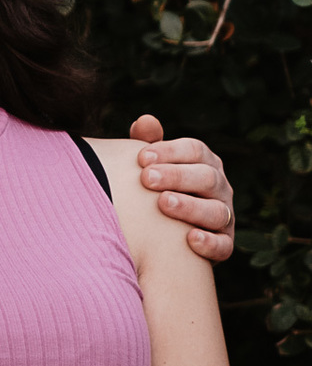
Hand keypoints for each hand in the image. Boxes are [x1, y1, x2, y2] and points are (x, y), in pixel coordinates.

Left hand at [130, 116, 234, 261]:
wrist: (163, 232)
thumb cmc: (155, 189)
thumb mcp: (152, 165)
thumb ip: (148, 144)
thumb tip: (144, 121)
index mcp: (204, 163)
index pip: (195, 150)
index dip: (170, 152)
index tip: (141, 157)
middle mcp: (220, 187)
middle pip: (207, 177)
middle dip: (176, 176)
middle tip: (146, 179)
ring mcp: (224, 216)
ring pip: (216, 211)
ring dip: (190, 207)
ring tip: (163, 203)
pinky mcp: (223, 244)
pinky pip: (223, 245)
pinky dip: (210, 243)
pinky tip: (190, 238)